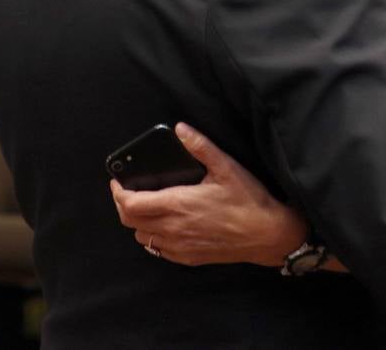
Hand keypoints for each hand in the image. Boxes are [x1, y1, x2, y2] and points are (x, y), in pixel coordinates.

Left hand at [110, 122, 306, 266]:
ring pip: (142, 237)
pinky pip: (157, 250)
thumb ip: (201, 147)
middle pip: (129, 221)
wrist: (267, 234)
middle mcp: (172, 228)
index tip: (117, 181)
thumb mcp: (227, 167)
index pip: (129, 203)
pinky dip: (153, 237)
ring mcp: (178, 246)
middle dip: (123, 205)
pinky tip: (166, 225)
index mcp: (177, 204)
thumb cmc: (249, 200)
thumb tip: (181, 129)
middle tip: (128, 192)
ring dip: (138, 221)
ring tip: (148, 207)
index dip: (117, 192)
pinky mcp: (187, 257)